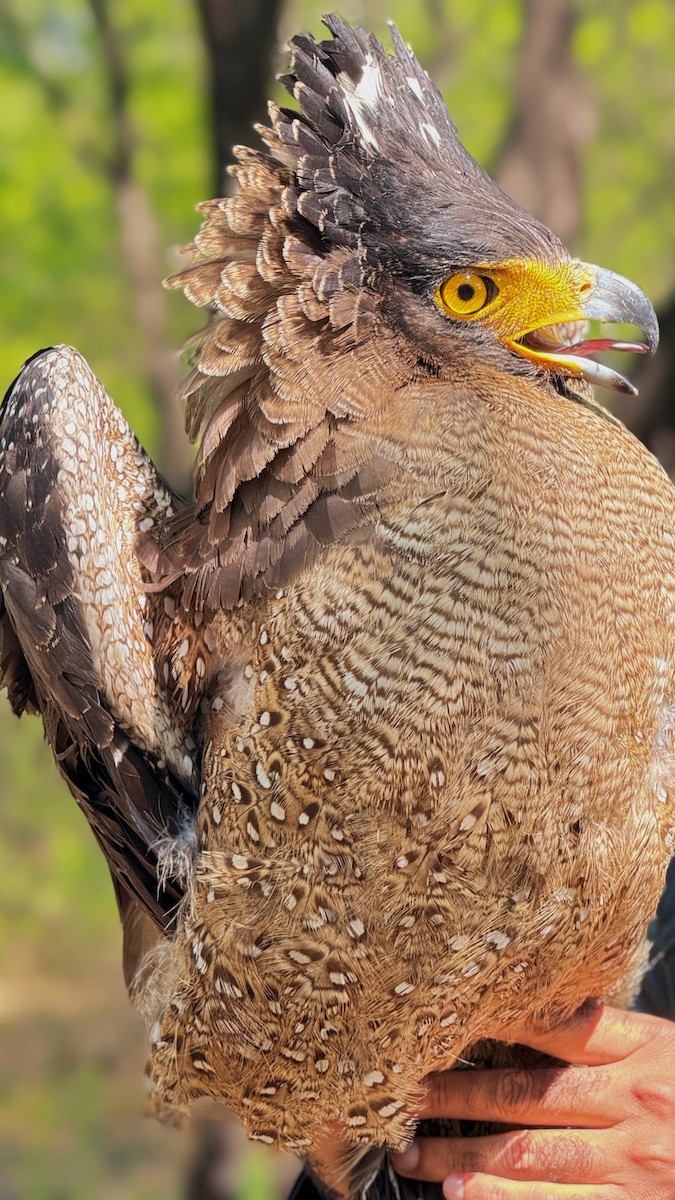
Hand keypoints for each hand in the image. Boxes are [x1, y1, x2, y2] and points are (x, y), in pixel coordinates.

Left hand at [392, 1005, 674, 1198]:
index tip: (436, 1022)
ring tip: (411, 1151)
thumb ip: (608, 1034)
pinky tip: (463, 1199)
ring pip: (530, 1153)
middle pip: (525, 1091)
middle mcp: (632, 1100)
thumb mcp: (666, 1047)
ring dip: (462, 1155)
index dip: (489, 1024)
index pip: (553, 1026)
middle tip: (398, 1091)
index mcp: (641, 1048)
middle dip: (454, 1093)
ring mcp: (633, 1161)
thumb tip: (534, 1012)